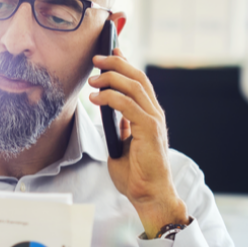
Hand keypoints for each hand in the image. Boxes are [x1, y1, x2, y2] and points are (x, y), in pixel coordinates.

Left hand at [89, 49, 187, 238]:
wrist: (149, 194)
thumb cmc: (136, 174)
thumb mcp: (123, 145)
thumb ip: (120, 127)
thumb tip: (109, 112)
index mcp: (149, 115)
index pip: (138, 81)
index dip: (125, 63)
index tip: (109, 52)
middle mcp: (154, 113)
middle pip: (137, 77)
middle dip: (116, 63)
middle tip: (96, 58)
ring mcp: (153, 120)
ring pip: (133, 86)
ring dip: (110, 78)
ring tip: (92, 80)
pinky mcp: (149, 129)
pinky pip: (128, 105)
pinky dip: (110, 97)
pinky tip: (96, 99)